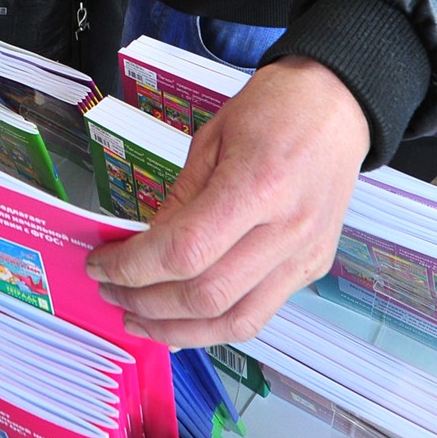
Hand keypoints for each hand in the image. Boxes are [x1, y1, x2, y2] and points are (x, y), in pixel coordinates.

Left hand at [87, 57, 370, 346]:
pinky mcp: (312, 269)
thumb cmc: (274, 109)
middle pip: (206, 294)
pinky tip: (183, 319)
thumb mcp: (210, 140)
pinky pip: (259, 313)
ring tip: (139, 318)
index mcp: (258, 186)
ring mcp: (305, 256)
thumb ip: (178, 199)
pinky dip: (214, 323)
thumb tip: (142, 246)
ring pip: (235, 321)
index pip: (185, 250)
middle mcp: (287, 230)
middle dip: (146, 302)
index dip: (133, 267)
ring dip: (178, 331)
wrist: (336, 106)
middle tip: (111, 290)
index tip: (101, 265)